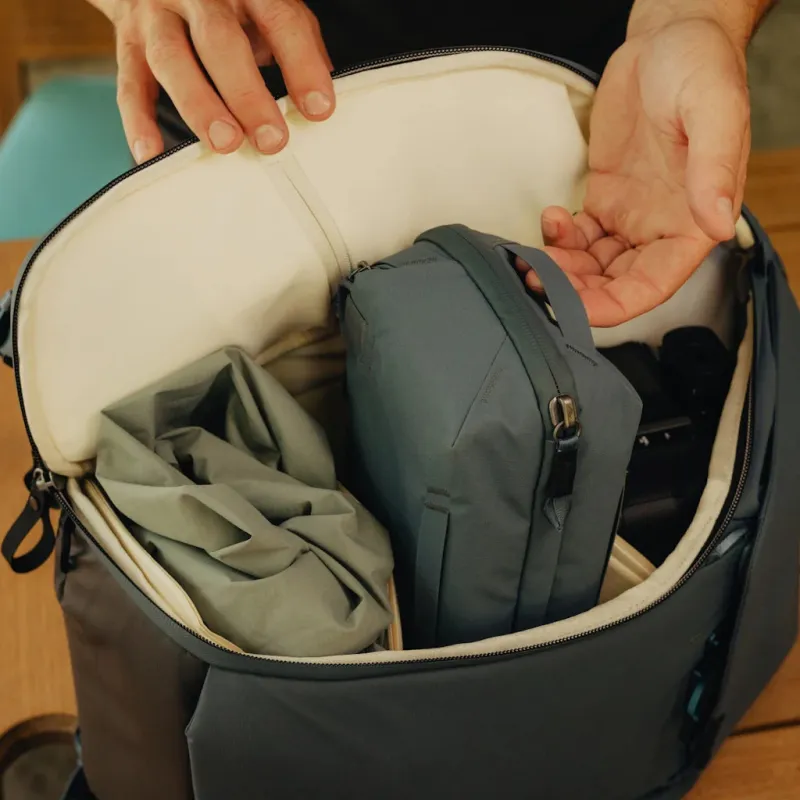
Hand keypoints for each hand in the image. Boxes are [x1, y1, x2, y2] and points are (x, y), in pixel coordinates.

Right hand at [92, 0, 334, 161]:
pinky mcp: (126, 43)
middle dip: (247, 94)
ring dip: (199, 106)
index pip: (278, 19)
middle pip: (219, 40)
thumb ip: (296, 44)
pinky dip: (139, 121)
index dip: (301, 64)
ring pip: (172, 59)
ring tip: (224, 144)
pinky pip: (130, 84)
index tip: (319, 109)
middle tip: (271, 140)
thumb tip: (320, 95)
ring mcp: (155, 16)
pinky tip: (152, 153)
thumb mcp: (268, 9)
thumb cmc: (229, 6)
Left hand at [517, 17, 750, 326]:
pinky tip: (548, 222)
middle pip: (615, 283)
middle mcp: (660, 228)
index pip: (653, 285)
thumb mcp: (714, 111)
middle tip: (538, 280)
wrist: (666, 39)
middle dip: (576, 291)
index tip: (576, 310)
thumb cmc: (700, 68)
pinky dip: (557, 240)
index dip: (615, 306)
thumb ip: (713, 170)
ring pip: (591, 266)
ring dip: (561, 270)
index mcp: (693, 222)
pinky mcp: (604, 199)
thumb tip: (717, 224)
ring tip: (532, 258)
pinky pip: (577, 238)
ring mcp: (630, 216)